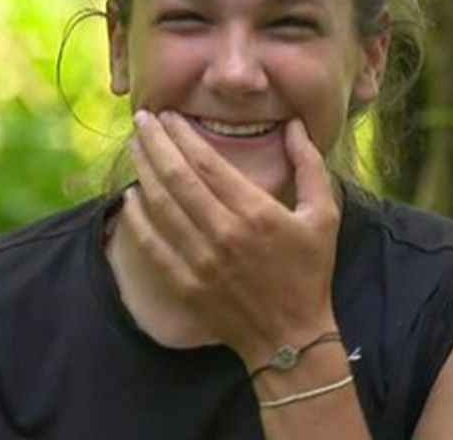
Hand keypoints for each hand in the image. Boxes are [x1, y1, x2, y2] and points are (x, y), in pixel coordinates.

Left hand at [122, 110, 341, 364]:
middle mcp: (224, 233)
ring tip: (134, 147)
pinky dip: (137, 219)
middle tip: (142, 119)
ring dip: (144, 172)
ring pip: (161, 206)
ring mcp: (201, 260)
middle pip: (178, 177)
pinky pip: (152, 245)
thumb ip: (309, 165)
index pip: (207, 163)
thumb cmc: (309, 273)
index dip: (182, 136)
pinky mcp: (185, 284)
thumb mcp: (323, 215)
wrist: (290, 338)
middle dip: (155, 143)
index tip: (168, 116)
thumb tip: (294, 123)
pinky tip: (129, 198)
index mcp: (257, 212)